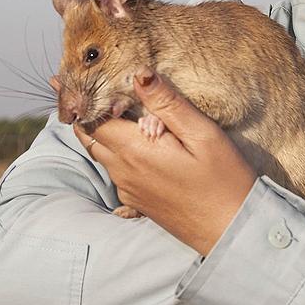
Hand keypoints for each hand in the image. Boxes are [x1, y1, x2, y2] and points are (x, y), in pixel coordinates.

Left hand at [68, 69, 256, 255]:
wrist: (233, 231)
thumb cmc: (225, 180)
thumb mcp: (202, 134)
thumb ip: (168, 104)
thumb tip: (139, 74)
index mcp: (136, 152)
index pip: (93, 120)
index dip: (83, 100)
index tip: (70, 81)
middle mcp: (124, 173)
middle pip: (91, 138)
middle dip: (86, 114)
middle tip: (78, 91)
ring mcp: (129, 190)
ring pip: (102, 155)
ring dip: (102, 133)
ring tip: (111, 110)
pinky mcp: (138, 202)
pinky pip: (118, 172)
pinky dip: (116, 152)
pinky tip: (136, 142)